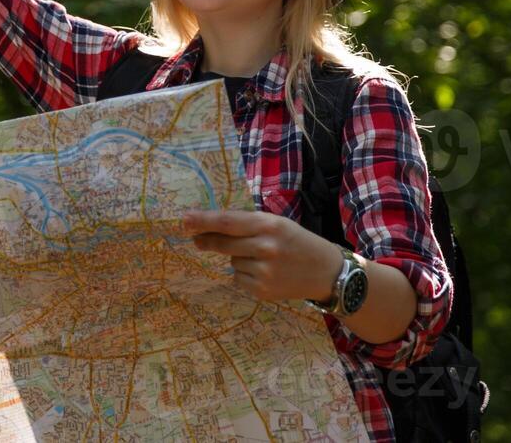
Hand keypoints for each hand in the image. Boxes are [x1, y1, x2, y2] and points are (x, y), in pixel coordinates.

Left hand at [181, 209, 342, 303]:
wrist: (326, 272)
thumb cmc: (297, 242)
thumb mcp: (276, 224)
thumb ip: (245, 226)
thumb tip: (204, 231)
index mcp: (269, 225)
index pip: (228, 222)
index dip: (203, 220)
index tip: (184, 219)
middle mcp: (266, 248)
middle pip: (223, 243)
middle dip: (206, 239)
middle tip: (196, 238)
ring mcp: (264, 272)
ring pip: (231, 261)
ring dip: (238, 257)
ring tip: (264, 258)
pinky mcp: (262, 291)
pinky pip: (238, 278)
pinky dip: (245, 274)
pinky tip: (265, 272)